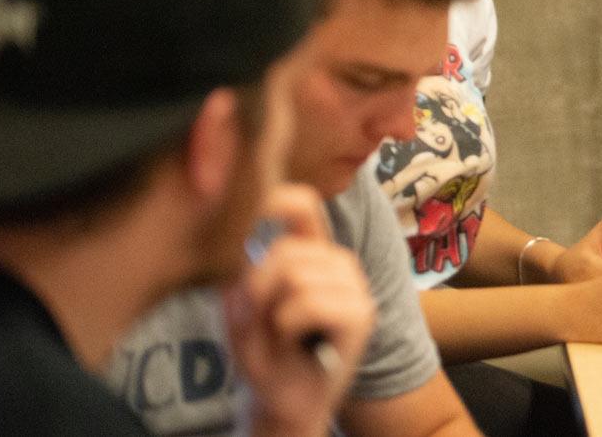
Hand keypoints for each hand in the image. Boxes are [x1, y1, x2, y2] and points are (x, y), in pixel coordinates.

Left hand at [226, 185, 374, 436]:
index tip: (254, 209)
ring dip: (272, 311)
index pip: (301, 204)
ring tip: (281, 333)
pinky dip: (286, 327)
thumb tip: (242, 244)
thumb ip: (241, 274)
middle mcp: (339, 262)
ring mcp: (355, 287)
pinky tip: (296, 342)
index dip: (277, 198)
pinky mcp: (362, 315)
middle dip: (259, 288)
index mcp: (312, 253)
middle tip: (264, 320)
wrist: (285, 403)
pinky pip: (307, 303)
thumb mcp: (240, 308)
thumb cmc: (265, 354)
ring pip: (295, 275)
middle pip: (286, 251)